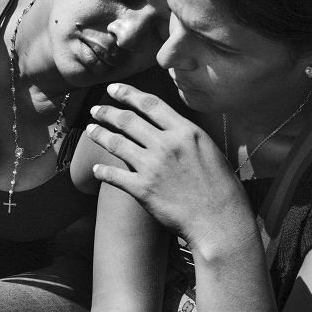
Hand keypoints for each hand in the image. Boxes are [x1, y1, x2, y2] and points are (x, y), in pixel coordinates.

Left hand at [86, 83, 252, 250]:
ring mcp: (153, 167)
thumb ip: (186, 137)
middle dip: (107, 112)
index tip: (114, 89)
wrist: (220, 222)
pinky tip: (96, 170)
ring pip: (117, 143)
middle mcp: (167, 145)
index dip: (128, 94)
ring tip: (90, 129)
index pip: (150, 104)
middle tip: (95, 109)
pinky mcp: (143, 190)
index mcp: (186, 132)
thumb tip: (168, 129)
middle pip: (128, 120)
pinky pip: (114, 176)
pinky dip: (103, 172)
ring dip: (100, 134)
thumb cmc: (221, 189)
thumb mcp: (209, 150)